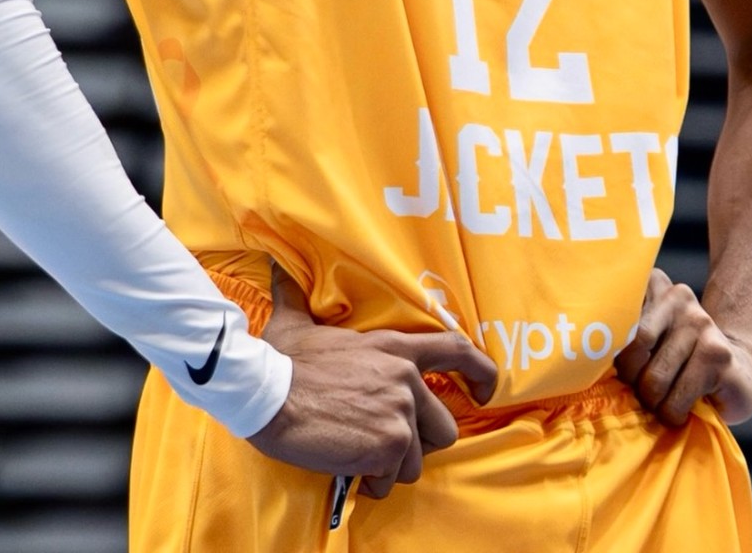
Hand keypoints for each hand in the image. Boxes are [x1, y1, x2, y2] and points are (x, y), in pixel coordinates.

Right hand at [249, 266, 497, 497]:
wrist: (267, 394)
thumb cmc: (281, 361)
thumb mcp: (297, 322)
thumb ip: (299, 297)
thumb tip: (278, 268)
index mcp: (394, 348)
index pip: (457, 351)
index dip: (481, 373)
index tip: (484, 393)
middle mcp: (406, 378)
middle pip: (443, 426)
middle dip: (417, 442)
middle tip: (382, 442)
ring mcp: (401, 412)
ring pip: (417, 460)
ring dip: (391, 466)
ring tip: (360, 456)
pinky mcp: (389, 445)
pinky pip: (392, 479)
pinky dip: (372, 483)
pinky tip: (350, 469)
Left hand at [615, 269, 751, 426]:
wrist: (737, 373)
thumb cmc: (677, 363)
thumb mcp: (646, 340)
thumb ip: (623, 337)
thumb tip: (589, 361)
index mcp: (652, 285)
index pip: (615, 313)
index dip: (608, 349)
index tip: (609, 364)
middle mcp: (676, 296)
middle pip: (633, 346)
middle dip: (632, 381)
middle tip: (641, 392)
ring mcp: (700, 322)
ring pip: (655, 378)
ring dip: (654, 404)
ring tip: (661, 404)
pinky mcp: (718, 354)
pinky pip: (678, 397)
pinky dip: (673, 413)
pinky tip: (681, 410)